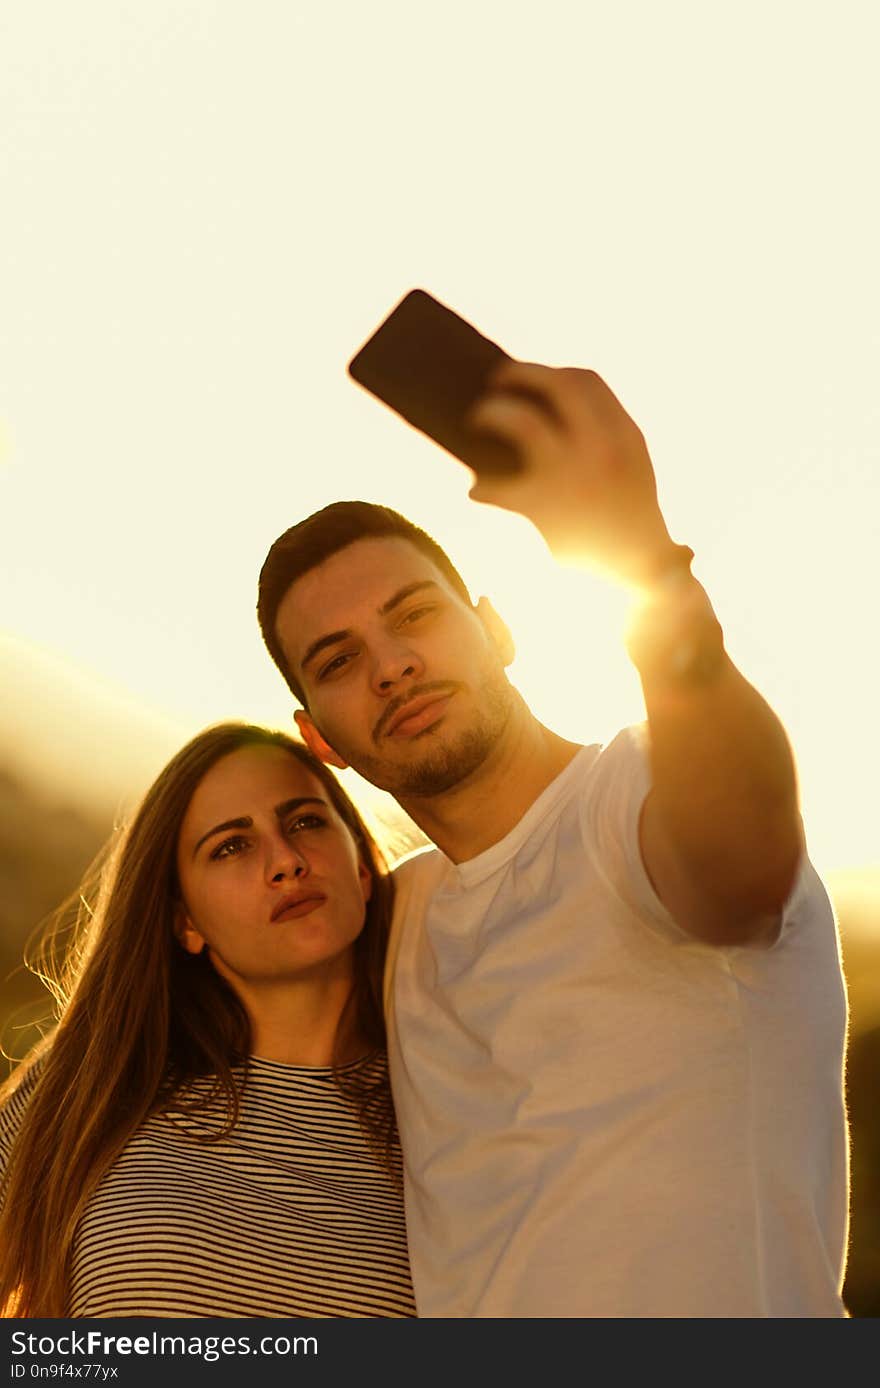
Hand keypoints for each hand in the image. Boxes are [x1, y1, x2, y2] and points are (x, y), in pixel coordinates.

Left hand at [466, 361, 684, 585]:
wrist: (639, 579)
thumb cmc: (626, 526)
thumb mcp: (631, 472)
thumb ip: (602, 438)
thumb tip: (542, 411)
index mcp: (626, 435)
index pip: (587, 380)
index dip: (553, 373)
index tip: (533, 378)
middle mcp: (603, 447)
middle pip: (555, 384)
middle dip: (519, 374)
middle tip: (495, 380)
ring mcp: (574, 475)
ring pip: (521, 421)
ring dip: (492, 414)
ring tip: (476, 420)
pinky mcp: (545, 509)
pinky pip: (497, 487)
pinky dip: (481, 488)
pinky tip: (476, 491)